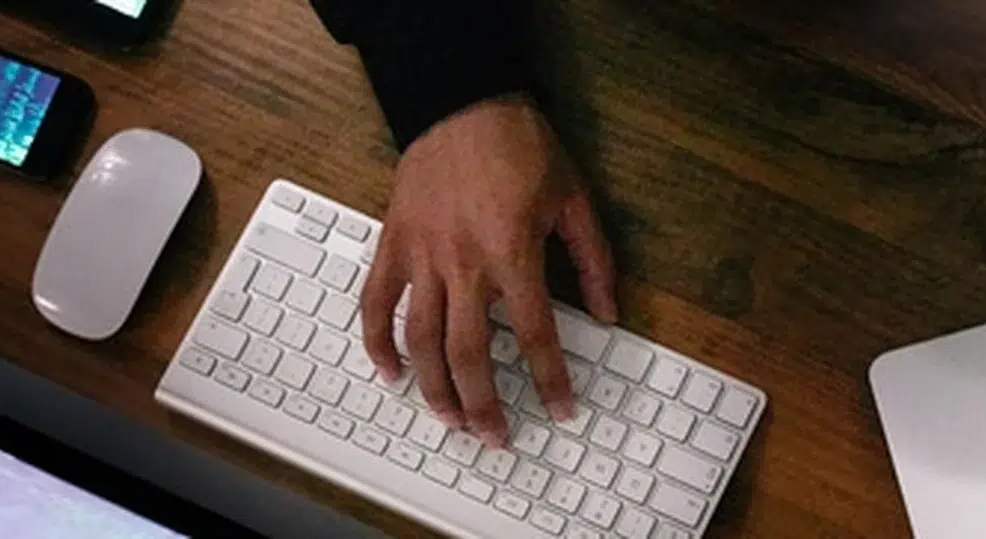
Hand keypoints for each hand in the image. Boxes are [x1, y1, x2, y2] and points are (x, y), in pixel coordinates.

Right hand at [360, 95, 616, 447]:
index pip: (535, 335)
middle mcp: (462, 262)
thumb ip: (593, 261)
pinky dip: (378, 342)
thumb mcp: (574, 198)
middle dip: (484, 405)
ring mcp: (421, 255)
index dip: (550, 380)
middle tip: (497, 437)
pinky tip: (391, 373)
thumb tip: (609, 312)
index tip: (561, 409)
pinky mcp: (393, 242)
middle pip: (470, 353)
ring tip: (450, 420)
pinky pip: (376, 302)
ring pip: (420, 339)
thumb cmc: (521, 146)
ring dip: (434, 388)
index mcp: (511, 253)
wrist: (462, 99)